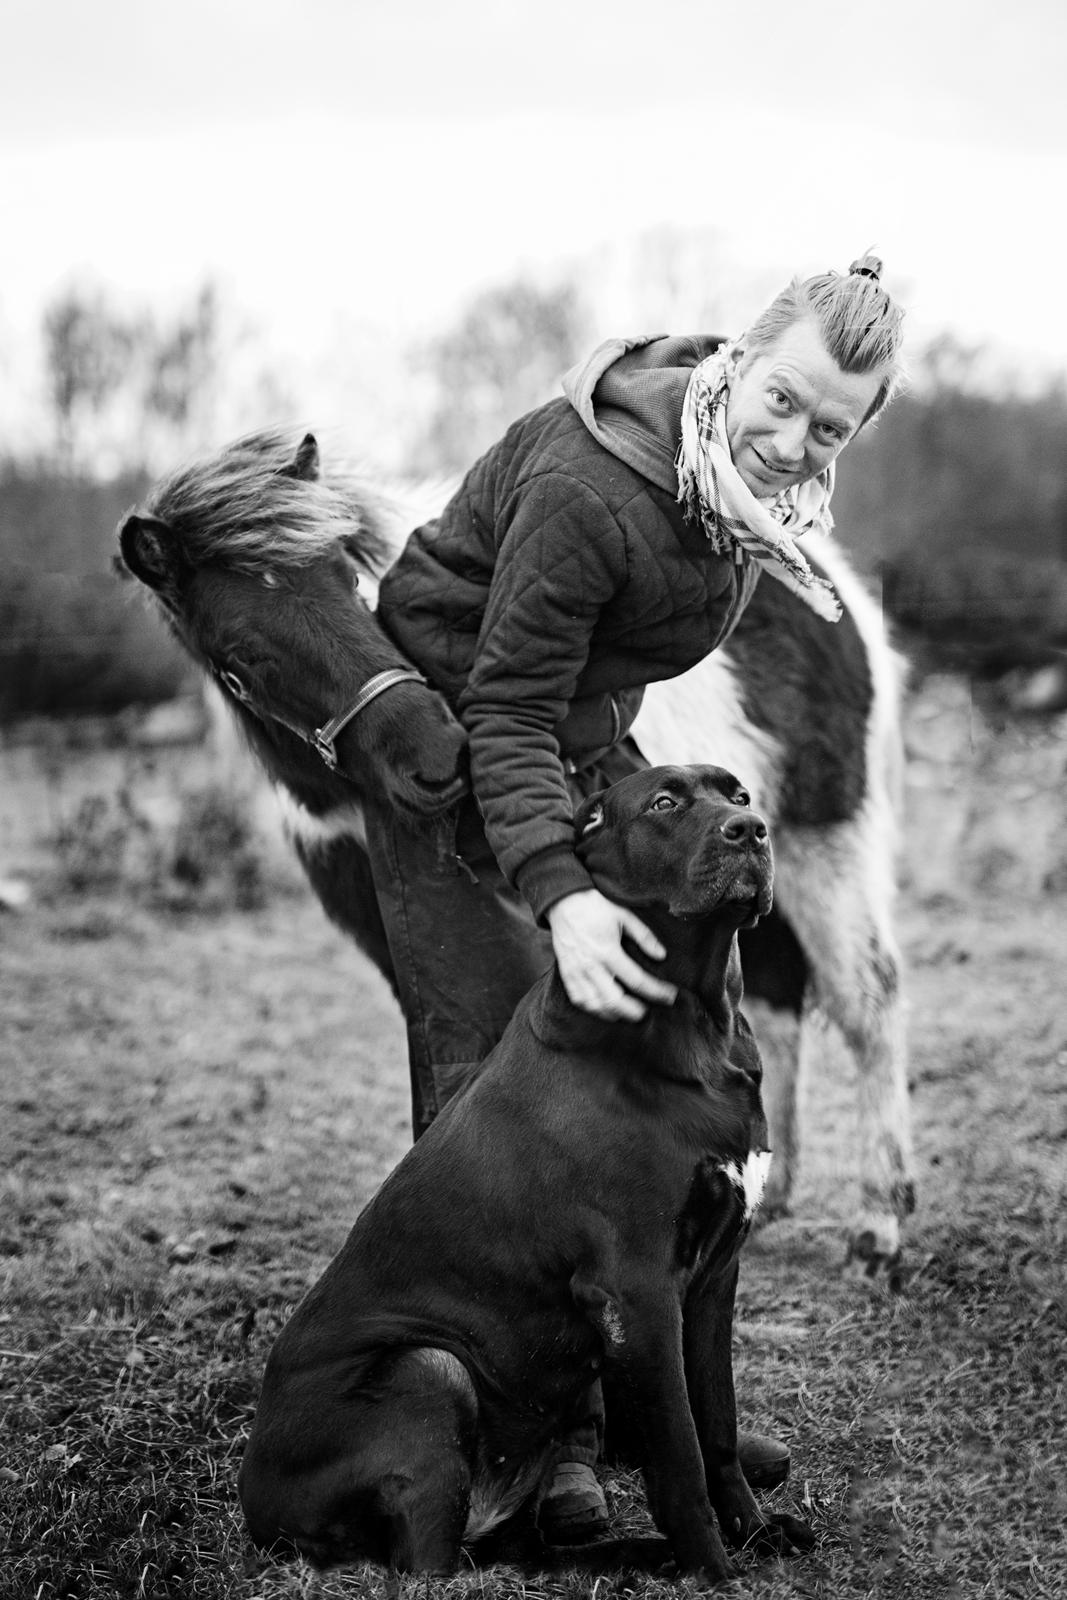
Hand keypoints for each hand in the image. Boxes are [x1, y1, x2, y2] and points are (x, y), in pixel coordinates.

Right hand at [546, 889, 676, 1020]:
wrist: (563, 901)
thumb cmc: (595, 906)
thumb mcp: (624, 915)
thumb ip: (644, 936)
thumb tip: (661, 955)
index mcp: (608, 950)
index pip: (637, 980)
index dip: (656, 991)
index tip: (670, 996)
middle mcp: (591, 965)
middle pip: (614, 1000)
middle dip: (633, 1011)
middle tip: (647, 1012)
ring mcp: (576, 971)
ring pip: (595, 1004)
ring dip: (613, 1014)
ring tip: (627, 1014)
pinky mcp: (566, 973)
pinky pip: (578, 999)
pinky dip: (593, 1009)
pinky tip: (604, 1009)